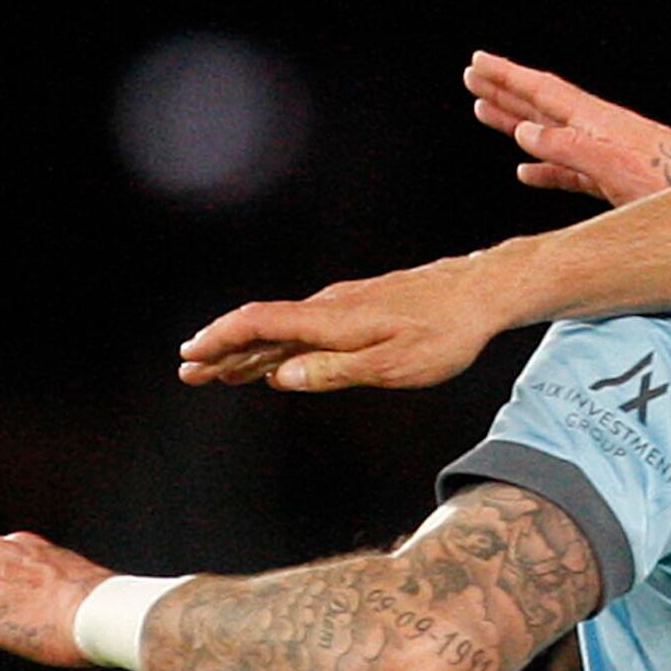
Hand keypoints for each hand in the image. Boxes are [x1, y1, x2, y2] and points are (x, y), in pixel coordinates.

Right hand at [178, 250, 510, 393]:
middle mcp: (328, 308)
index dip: (220, 341)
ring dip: (246, 351)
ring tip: (218, 373)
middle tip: (189, 373)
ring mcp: (341, 306)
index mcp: (330, 321)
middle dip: (221, 350)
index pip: (258, 324)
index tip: (191, 357)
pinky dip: (277, 346)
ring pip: (281, 329)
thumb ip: (332, 371)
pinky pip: (303, 327)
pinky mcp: (357, 308)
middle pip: (260, 327)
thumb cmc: (443, 334)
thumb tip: (279, 378)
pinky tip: (273, 362)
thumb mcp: (391, 366)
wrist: (480, 293)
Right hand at [467, 50, 670, 206]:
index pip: (546, 90)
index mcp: (601, 121)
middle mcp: (603, 132)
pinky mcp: (617, 182)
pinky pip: (569, 171)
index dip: (510, 76)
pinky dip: (543, 168)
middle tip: (471, 76)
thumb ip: (572, 150)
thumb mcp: (617, 168)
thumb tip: (525, 135)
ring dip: (516, 124)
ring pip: (552, 135)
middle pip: (544, 105)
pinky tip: (525, 171)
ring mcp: (609, 156)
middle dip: (506, 91)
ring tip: (484, 113)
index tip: (478, 61)